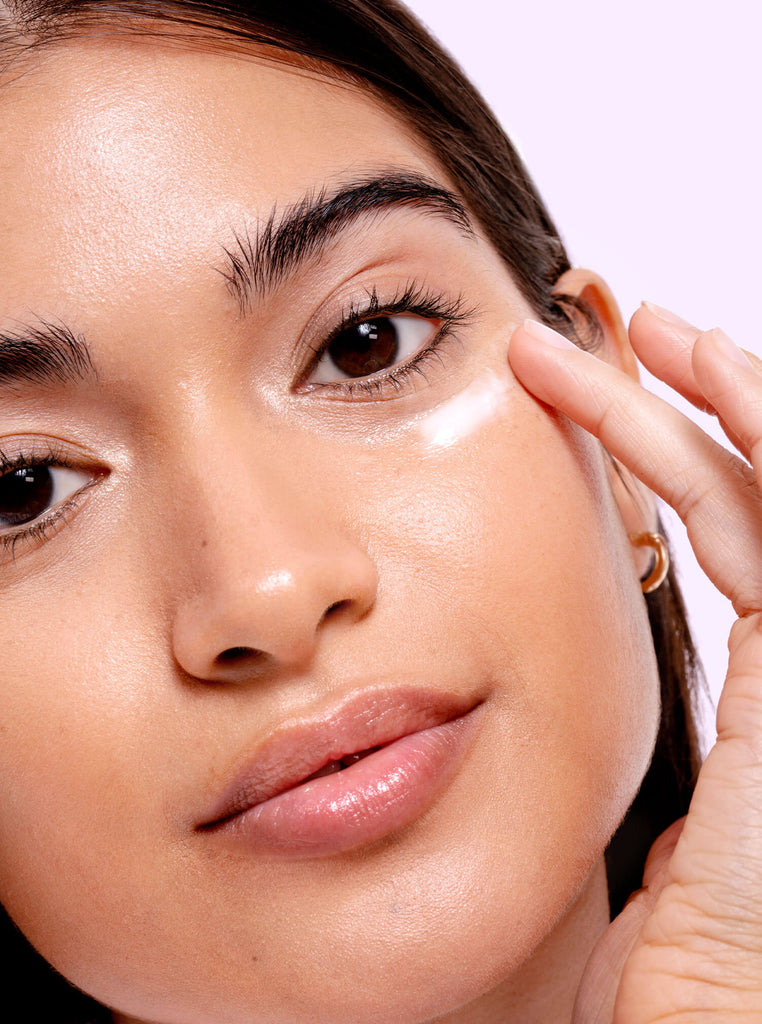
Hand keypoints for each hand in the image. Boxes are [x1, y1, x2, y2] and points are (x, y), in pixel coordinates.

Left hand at [508, 303, 761, 1022]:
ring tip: (646, 324)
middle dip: (700, 402)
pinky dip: (739, 429)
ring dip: (714, 390)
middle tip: (631, 332)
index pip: (738, 542)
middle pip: (760, 495)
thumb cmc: (690, 987)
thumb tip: (683, 788)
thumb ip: (687, 802)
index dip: (678, 461)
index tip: (607, 402)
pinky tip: (690, 369)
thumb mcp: (674, 860)